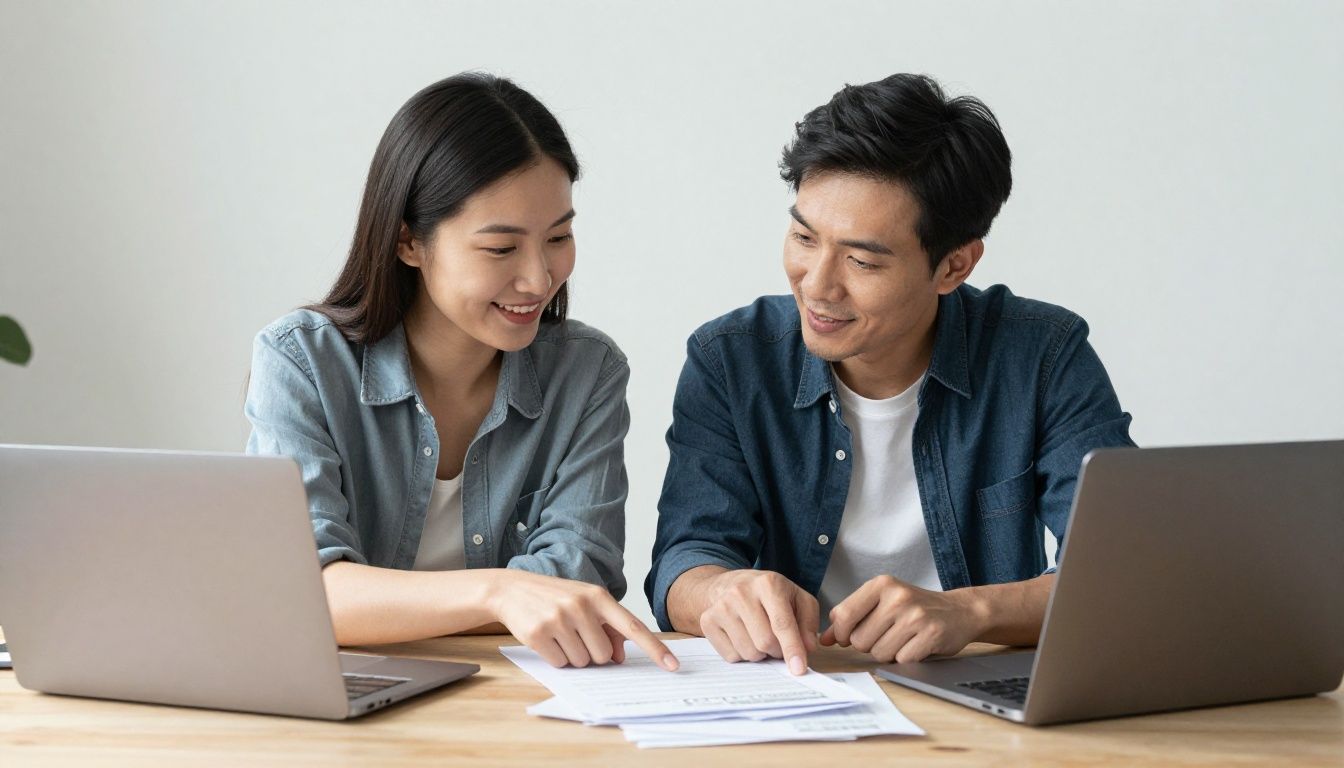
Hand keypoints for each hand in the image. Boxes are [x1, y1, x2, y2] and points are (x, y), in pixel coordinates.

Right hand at [489, 570, 678, 670]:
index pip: (633, 627)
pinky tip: (546, 639)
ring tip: (560, 634)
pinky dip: (555, 658)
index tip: (673, 666)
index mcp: (599, 597)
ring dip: (573, 656)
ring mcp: (560, 619)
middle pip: (604, 655)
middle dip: (592, 653)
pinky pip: (560, 663)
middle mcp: (582, 606)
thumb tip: (619, 657)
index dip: (655, 648)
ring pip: (582, 662)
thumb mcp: (585, 603)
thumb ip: (608, 627)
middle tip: (576, 636)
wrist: (511, 589)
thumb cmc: (555, 598)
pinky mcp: (539, 633)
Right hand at [698, 569, 818, 674]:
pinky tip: (743, 637)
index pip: (782, 624)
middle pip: (765, 642)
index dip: (792, 649)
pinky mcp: (707, 620)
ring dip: (760, 654)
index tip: (799, 669)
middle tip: (777, 643)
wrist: (730, 585)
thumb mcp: (797, 598)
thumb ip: (808, 622)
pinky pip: (731, 656)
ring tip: (759, 636)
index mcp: (768, 584)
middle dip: (777, 651)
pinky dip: (742, 654)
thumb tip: (807, 648)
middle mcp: (741, 592)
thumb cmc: (768, 595)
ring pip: (748, 652)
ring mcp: (721, 606)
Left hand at [819, 575, 986, 662]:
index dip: (842, 633)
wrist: (959, 611)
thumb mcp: (882, 602)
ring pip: (879, 653)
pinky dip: (905, 658)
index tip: (849, 636)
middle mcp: (897, 597)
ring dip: (887, 653)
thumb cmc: (915, 608)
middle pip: (859, 640)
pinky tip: (915, 645)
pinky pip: (901, 660)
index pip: (843, 615)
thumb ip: (851, 617)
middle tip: (886, 635)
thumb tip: (823, 638)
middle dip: (868, 645)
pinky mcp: (930, 634)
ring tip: (902, 639)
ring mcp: (915, 615)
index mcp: (881, 584)